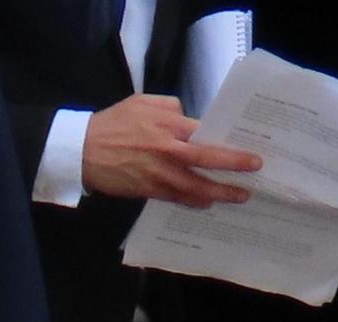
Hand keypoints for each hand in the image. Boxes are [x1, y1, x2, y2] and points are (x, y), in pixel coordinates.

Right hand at [80, 95, 257, 205]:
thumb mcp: (143, 102)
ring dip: (220, 192)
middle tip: (255, 170)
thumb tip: (191, 121)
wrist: (82, 151)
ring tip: (239, 196)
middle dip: (234, 167)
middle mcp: (168, 151)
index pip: (206, 134)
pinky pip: (178, 198)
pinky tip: (208, 203)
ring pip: (197, 186)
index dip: (229, 142)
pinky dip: (195, 201)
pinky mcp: (149, 190)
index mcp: (168, 125)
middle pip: (208, 160)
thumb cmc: (113, 123)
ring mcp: (159, 174)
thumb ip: (171, 108)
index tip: (248, 146)